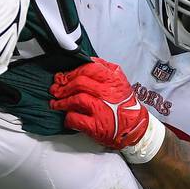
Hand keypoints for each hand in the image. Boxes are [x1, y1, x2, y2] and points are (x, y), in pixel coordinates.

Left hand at [50, 58, 165, 161]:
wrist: (134, 128)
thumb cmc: (124, 104)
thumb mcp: (120, 81)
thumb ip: (105, 68)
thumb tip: (88, 60)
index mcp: (113, 80)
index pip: (88, 68)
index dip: (72, 72)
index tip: (63, 76)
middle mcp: (108, 93)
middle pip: (79, 83)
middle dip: (63, 86)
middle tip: (55, 90)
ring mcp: (102, 110)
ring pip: (76, 99)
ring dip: (62, 101)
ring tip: (55, 104)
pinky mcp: (96, 126)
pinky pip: (76, 118)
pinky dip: (68, 118)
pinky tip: (66, 117)